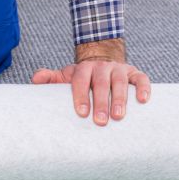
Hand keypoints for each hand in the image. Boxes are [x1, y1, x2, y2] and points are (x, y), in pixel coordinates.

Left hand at [31, 38, 150, 125]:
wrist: (101, 58)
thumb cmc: (81, 76)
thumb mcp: (65, 76)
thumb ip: (50, 78)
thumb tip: (35, 80)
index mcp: (83, 68)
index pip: (81, 81)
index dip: (81, 96)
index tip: (82, 113)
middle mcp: (102, 67)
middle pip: (102, 83)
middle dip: (101, 102)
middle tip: (100, 121)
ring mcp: (119, 69)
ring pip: (121, 82)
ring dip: (121, 99)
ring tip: (119, 116)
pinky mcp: (134, 72)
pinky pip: (141, 78)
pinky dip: (143, 88)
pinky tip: (143, 101)